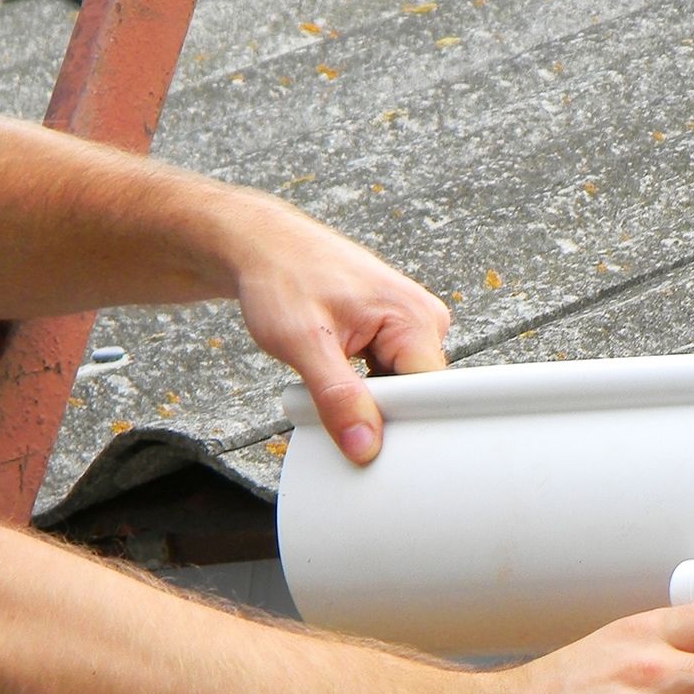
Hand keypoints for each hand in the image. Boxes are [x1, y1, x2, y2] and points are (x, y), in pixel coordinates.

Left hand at [228, 198, 449, 463]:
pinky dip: (362, 384)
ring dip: (366, 395)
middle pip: (419, 395)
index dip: (397, 420)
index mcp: (415, 317)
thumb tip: (365, 446)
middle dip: (378, 408)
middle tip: (332, 393)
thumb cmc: (280, 277)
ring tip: (330, 368)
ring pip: (402, 389)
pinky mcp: (397, 332)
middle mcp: (424, 320)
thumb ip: (337, 397)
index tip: (360, 425)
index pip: (431, 395)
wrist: (262, 246)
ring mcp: (412, 326)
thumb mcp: (301, 342)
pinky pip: (391, 376)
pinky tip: (337, 365)